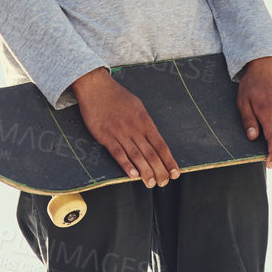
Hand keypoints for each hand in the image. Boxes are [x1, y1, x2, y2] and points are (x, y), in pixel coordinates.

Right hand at [73, 68, 178, 186]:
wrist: (96, 87)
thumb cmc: (117, 96)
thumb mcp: (137, 106)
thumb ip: (145, 123)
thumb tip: (154, 140)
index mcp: (144, 121)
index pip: (160, 145)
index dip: (169, 160)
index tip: (175, 172)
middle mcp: (134, 128)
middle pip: (150, 153)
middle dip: (159, 170)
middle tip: (164, 183)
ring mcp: (119, 132)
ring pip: (136, 155)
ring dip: (145, 171)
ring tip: (151, 184)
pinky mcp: (104, 136)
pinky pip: (117, 152)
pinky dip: (126, 164)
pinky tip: (132, 174)